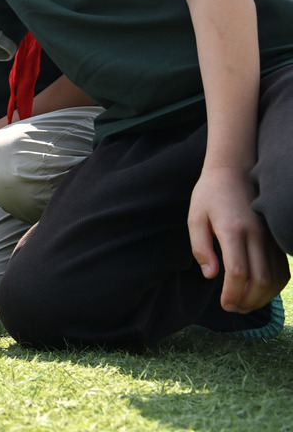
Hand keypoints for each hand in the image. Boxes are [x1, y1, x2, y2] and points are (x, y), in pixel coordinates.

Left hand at [188, 167, 289, 313]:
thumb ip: (201, 248)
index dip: (233, 294)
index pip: (238, 272)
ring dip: (262, 297)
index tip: (225, 305)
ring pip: (275, 277)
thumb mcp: (195, 218)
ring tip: (244, 304)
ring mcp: (270, 236)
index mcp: (232, 230)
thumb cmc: (209, 195)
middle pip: (260, 280)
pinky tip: (260, 292)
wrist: (235, 170)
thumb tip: (211, 276)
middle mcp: (256, 235)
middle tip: (233, 308)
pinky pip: (283, 269)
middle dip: (247, 301)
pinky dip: (275, 286)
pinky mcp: (276, 238)